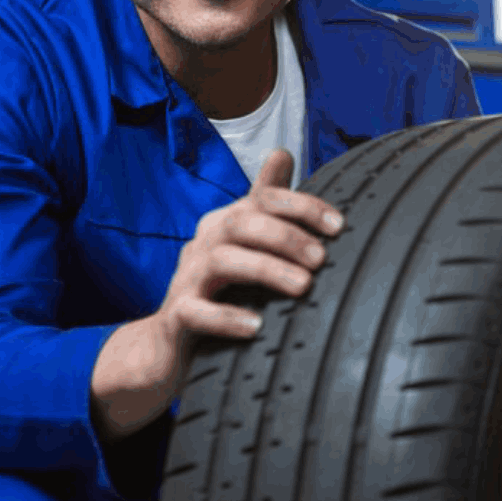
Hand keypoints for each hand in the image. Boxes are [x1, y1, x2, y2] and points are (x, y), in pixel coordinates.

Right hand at [90, 148, 342, 437]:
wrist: (163, 347)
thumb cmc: (216, 291)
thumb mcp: (242, 245)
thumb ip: (264, 205)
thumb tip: (283, 153)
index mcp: (225, 225)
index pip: (263, 200)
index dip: (301, 206)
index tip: (338, 226)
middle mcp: (204, 245)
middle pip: (242, 223)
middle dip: (286, 236)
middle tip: (321, 258)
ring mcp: (186, 280)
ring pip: (222, 261)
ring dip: (266, 270)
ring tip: (303, 287)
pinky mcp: (176, 318)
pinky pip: (196, 312)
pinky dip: (226, 317)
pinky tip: (256, 327)